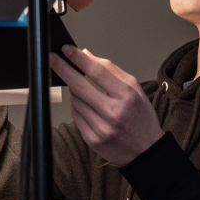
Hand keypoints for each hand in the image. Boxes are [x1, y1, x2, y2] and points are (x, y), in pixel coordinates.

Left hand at [49, 45, 162, 165]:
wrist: (146, 150)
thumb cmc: (141, 117)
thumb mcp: (135, 89)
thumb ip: (111, 70)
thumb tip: (87, 55)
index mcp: (127, 96)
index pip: (97, 72)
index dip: (79, 59)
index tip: (67, 49)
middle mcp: (114, 112)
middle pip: (80, 86)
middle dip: (63, 69)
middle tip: (53, 59)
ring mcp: (101, 128)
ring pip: (75, 101)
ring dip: (73, 90)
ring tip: (79, 86)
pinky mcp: (92, 139)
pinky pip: (75, 116)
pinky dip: (76, 106)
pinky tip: (83, 103)